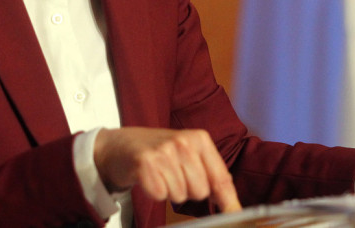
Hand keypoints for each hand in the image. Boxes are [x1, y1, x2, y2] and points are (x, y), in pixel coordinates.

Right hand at [93, 127, 241, 212]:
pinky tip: (149, 177)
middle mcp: (184, 142)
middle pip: (200, 191)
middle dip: (188, 190)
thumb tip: (233, 206)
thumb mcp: (188, 155)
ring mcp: (164, 151)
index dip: (228, 201)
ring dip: (169, 190)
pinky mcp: (146, 162)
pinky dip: (154, 191)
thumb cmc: (157, 152)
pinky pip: (160, 194)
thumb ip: (211, 176)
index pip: (221, 178)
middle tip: (173, 175)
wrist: (119, 145)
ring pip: (180, 195)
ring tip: (160, 174)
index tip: (234, 215)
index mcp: (199, 139)